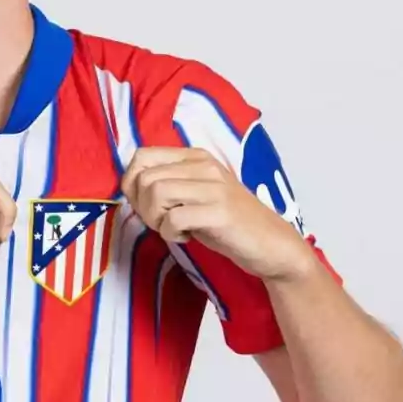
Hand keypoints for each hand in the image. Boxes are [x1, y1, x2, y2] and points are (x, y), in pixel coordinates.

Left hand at [121, 147, 312, 281]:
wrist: (272, 245)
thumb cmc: (227, 223)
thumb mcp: (194, 195)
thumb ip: (168, 184)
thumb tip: (130, 187)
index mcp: (195, 157)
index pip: (142, 156)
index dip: (132, 184)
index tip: (147, 206)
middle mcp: (204, 166)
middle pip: (145, 178)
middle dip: (143, 207)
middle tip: (161, 223)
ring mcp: (214, 187)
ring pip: (156, 192)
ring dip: (155, 219)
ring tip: (174, 229)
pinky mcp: (220, 212)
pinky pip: (174, 218)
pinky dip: (171, 233)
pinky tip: (186, 237)